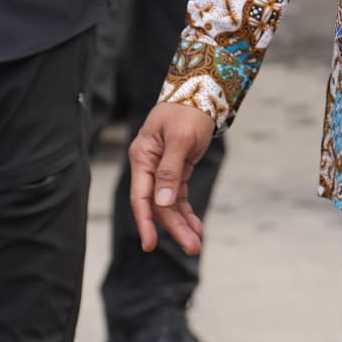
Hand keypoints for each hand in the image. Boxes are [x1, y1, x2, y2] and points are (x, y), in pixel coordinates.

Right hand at [129, 100, 217, 254]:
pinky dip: (187, 211)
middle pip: (158, 205)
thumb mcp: (180, 139)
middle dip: (174, 228)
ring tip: (196, 244)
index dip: (145, 222)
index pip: (141, 196)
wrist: (199, 93)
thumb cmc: (187, 112)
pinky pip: (179, 197)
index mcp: (143, 157)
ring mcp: (162, 169)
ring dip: (182, 224)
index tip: (150, 244)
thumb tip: (162, 202)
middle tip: (192, 248)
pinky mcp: (176, 170)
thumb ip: (170, 171)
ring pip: (169, 204)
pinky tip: (196, 227)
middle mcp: (149, 166)